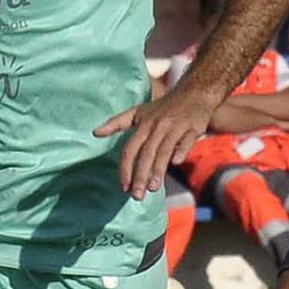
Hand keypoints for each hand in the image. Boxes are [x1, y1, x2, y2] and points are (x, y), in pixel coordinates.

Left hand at [94, 82, 214, 199]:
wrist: (193, 93)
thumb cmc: (163, 107)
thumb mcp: (138, 112)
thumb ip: (117, 123)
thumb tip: (95, 133)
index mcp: (143, 125)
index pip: (130, 149)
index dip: (125, 169)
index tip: (123, 187)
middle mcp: (158, 126)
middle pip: (146, 153)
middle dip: (140, 175)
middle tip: (136, 196)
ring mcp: (176, 126)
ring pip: (164, 150)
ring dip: (158, 169)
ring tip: (152, 188)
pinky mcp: (193, 127)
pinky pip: (186, 141)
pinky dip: (181, 150)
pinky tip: (176, 163)